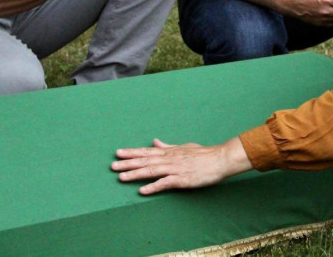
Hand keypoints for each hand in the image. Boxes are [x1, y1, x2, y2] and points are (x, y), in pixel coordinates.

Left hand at [112, 137, 252, 194]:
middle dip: (128, 163)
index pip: (147, 152)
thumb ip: (168, 146)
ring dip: (136, 174)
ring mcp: (175, 169)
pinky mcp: (182, 179)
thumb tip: (154, 141)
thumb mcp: (184, 147)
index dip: (132, 152)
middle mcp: (170, 159)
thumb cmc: (204, 154)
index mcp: (170, 152)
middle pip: (145, 161)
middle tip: (112, 166)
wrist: (220, 159)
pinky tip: (142, 191)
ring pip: (152, 171)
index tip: (118, 153)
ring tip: (121, 177)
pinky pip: (165, 183)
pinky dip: (153, 186)